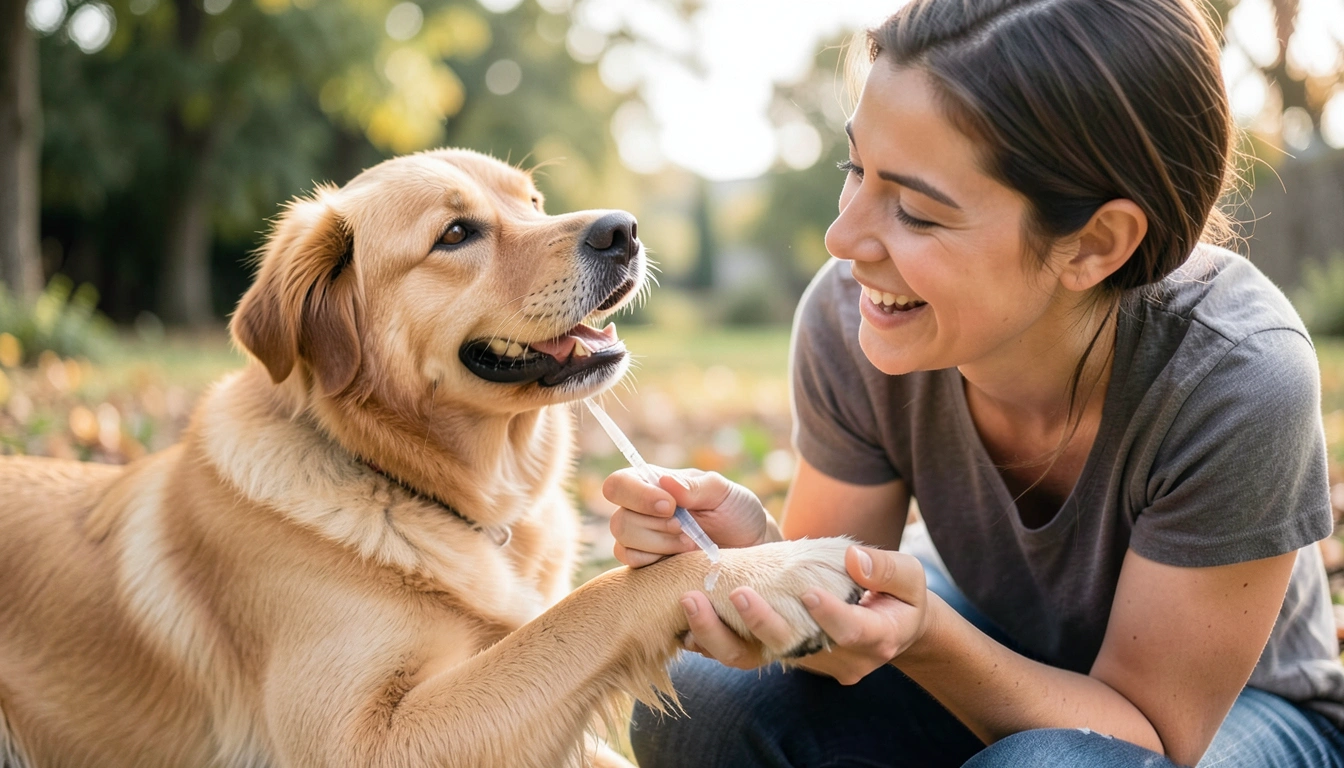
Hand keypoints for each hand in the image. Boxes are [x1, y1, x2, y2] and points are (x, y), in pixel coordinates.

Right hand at [603, 467, 777, 567]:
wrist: (750, 547)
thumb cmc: (736, 512)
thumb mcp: (724, 493)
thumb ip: (696, 486)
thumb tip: (666, 482)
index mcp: (654, 484)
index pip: (619, 484)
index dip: (637, 496)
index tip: (670, 506)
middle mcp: (640, 510)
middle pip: (619, 519)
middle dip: (655, 527)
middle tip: (686, 528)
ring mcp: (641, 539)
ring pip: (624, 543)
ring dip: (660, 544)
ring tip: (690, 543)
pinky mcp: (646, 563)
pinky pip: (631, 563)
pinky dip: (655, 560)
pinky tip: (682, 557)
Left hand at [681, 545, 936, 683]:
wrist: (889, 626)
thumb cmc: (900, 596)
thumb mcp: (910, 578)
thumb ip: (886, 569)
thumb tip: (854, 560)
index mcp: (873, 638)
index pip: (850, 631)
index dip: (829, 615)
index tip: (809, 592)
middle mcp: (833, 657)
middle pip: (791, 648)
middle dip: (762, 623)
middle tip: (737, 593)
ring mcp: (801, 659)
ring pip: (754, 658)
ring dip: (719, 634)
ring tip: (692, 602)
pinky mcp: (777, 653)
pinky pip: (739, 654)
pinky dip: (710, 639)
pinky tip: (685, 619)